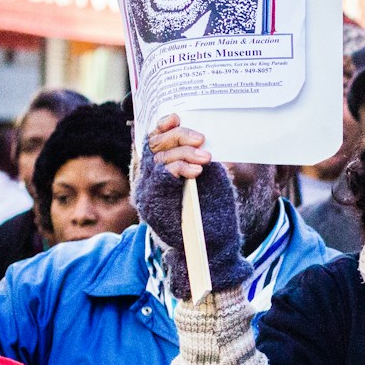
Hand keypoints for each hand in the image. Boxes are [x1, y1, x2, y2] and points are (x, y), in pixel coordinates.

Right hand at [137, 114, 250, 297]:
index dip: (163, 125)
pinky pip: (160, 177)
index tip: (177, 116)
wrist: (214, 247)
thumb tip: (202, 134)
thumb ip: (200, 157)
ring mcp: (150, 191)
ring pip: (158, 157)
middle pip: (155, 144)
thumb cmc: (215, 213)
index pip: (153, 140)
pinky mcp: (154, 203)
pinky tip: (196, 170)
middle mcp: (150, 179)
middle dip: (179, 137)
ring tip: (205, 158)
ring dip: (183, 152)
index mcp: (161, 171)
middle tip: (201, 140)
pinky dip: (178, 168)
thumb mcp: (210, 179)